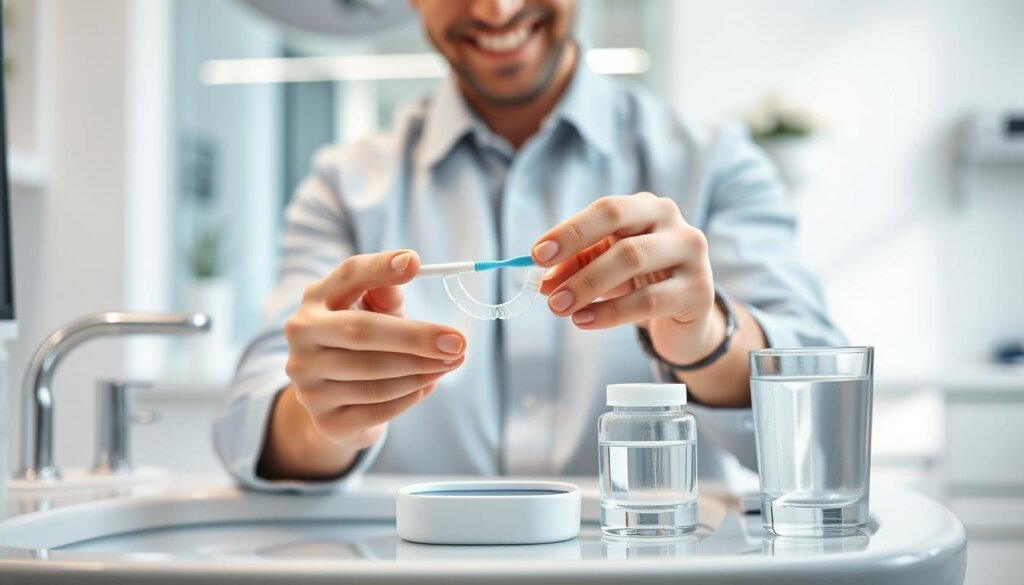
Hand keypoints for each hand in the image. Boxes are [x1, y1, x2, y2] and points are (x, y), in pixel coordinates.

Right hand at [264, 250, 465, 478]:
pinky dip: (409, 397)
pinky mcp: (324, 418)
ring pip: (374, 375)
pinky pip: (377, 408)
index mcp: (316, 300)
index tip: (415, 262)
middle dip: (416, 337)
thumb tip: (407, 266)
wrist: (335, 404)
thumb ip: (386, 292)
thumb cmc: (363, 342)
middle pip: (361, 331)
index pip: (348, 275)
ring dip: (421, 370)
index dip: (380, 268)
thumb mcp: (374, 312)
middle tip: (458, 342)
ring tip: (452, 363)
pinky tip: (427, 385)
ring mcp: (307, 380)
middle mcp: (302, 336)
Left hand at [531, 193, 724, 364]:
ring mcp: (691, 254)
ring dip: (588, 286)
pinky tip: (584, 321)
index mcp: (647, 208)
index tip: (536, 254)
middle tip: (545, 288)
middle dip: (576, 257)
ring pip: (632, 259)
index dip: (570, 230)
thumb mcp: (604, 270)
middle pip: (620, 227)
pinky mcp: (699, 291)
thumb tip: (542, 281)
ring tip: (560, 308)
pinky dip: (610, 312)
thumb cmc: (641, 283)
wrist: (687, 320)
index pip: (607, 209)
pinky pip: (648, 300)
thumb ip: (575, 268)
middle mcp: (673, 223)